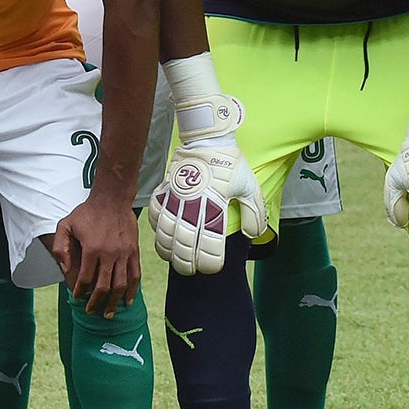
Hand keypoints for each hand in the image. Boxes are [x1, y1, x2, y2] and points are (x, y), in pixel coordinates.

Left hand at [51, 197, 141, 316]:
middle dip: (96, 302)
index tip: (77, 298)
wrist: (112, 199)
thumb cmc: (87, 212)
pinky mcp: (134, 251)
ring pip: (120, 285)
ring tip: (109, 313)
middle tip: (91, 311)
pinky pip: (135, 275)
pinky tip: (128, 300)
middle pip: (104, 286)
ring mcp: (124, 253)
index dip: (80, 291)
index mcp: (92, 249)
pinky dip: (132, 290)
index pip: (84, 278)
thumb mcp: (66, 224)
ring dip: (114, 302)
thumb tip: (65, 268)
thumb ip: (61, 246)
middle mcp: (109, 254)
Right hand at [148, 144, 268, 275]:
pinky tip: (161, 234)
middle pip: (184, 243)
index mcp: (215, 205)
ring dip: (168, 249)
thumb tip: (252, 234)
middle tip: (189, 270)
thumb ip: (254, 213)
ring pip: (165, 232)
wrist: (208, 138)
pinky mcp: (165, 189)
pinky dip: (156, 227)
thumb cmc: (231, 163)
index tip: (212, 268)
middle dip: (185, 262)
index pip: (210, 243)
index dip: (210, 261)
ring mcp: (176, 197)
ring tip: (173, 257)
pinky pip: (154, 212)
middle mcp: (193, 205)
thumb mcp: (250, 186)